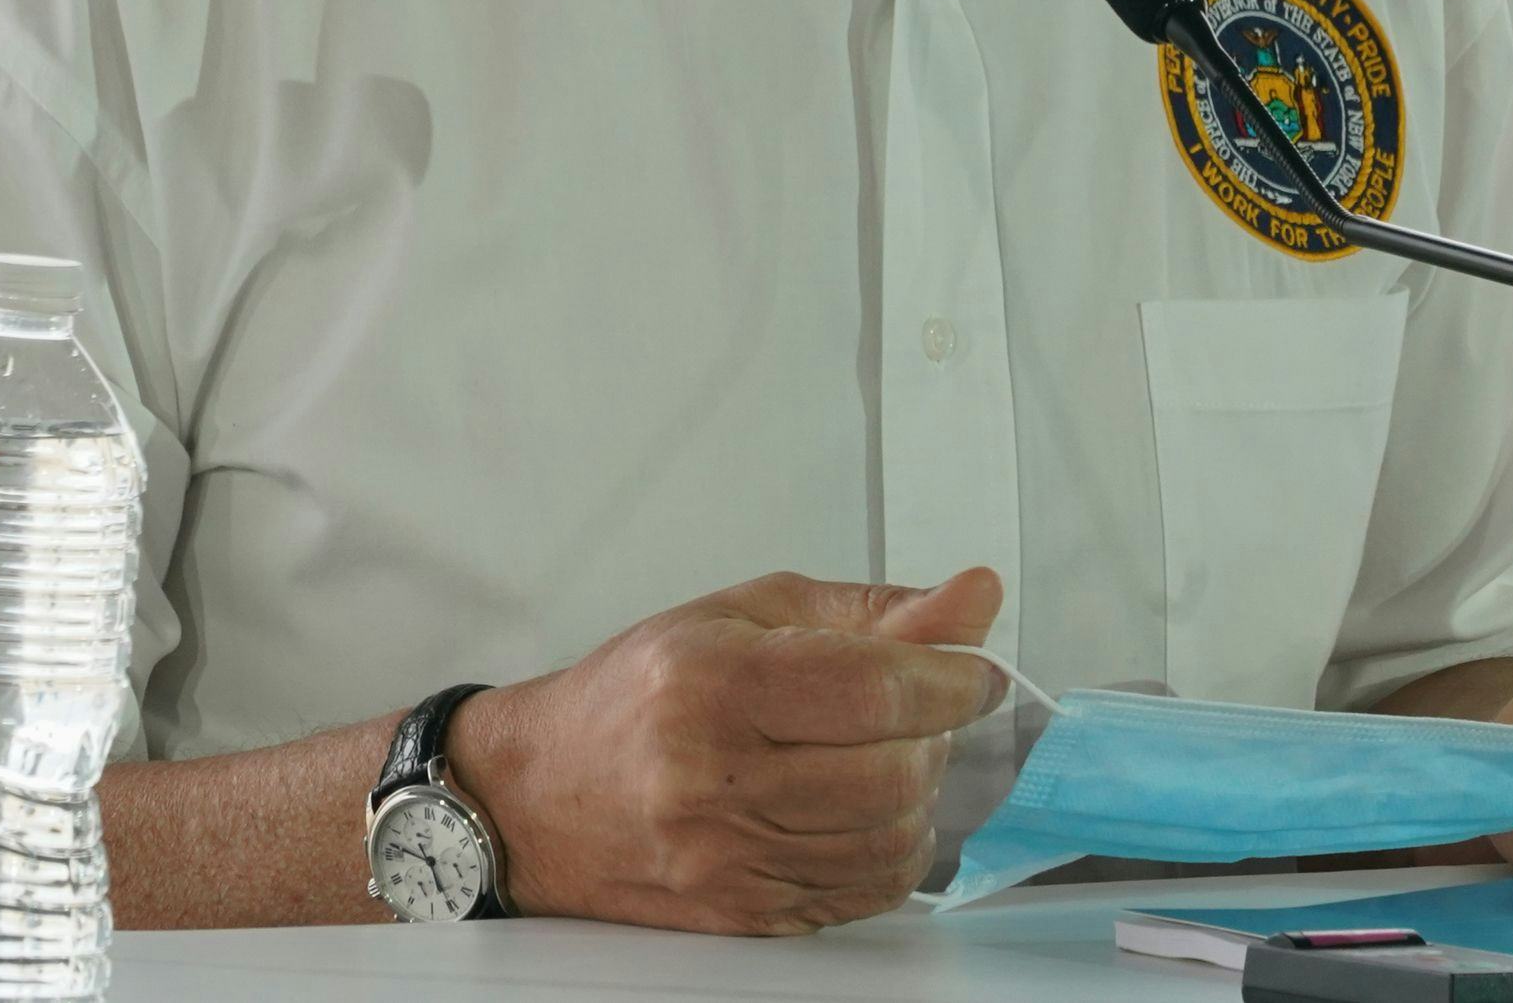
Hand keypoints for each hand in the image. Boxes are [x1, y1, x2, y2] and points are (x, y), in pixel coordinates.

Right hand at [443, 566, 1006, 933]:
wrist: (539, 793)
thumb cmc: (639, 692)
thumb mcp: (747, 616)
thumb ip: (870, 613)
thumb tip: (973, 600)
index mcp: (713, 685)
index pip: (875, 688)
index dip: (951, 679)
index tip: (973, 671)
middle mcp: (713, 780)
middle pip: (891, 773)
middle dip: (935, 738)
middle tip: (923, 711)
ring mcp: (725, 859)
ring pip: (888, 841)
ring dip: (917, 796)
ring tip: (887, 757)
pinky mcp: (741, 913)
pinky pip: (862, 893)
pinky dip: (889, 852)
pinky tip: (863, 814)